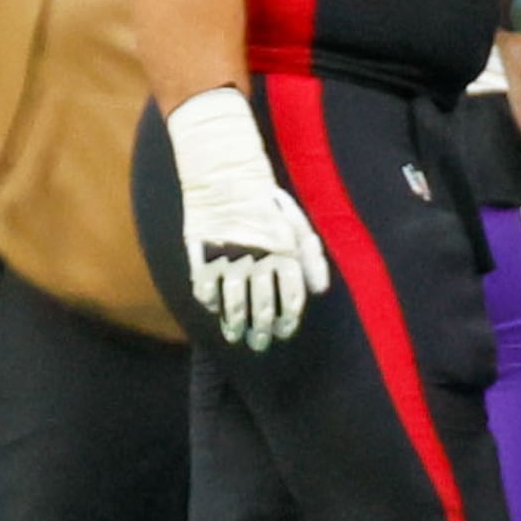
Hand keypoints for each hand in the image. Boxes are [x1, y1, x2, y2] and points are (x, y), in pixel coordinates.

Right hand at [166, 87, 331, 349]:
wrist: (225, 177)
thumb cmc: (268, 201)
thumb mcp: (298, 224)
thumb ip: (312, 258)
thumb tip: (320, 291)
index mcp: (284, 254)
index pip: (290, 299)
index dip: (289, 321)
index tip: (286, 332)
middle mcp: (257, 262)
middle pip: (261, 308)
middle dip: (262, 330)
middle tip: (260, 343)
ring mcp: (227, 261)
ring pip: (233, 306)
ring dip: (235, 325)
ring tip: (236, 336)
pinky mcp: (200, 257)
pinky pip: (204, 290)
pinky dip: (209, 303)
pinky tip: (213, 311)